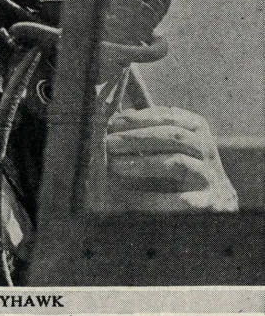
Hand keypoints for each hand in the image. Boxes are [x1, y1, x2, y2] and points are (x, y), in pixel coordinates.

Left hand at [103, 106, 237, 212]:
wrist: (211, 205)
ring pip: (178, 162)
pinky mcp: (211, 204)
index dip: (144, 117)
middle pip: (175, 136)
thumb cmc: (179, 171)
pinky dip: (153, 198)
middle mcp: (209, 152)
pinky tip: (129, 197)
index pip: (173, 117)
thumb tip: (120, 117)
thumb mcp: (166, 147)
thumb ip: (148, 131)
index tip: (117, 121)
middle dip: (138, 137)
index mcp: (198, 133)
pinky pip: (181, 200)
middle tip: (110, 143)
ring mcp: (212, 178)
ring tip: (115, 165)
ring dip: (143, 162)